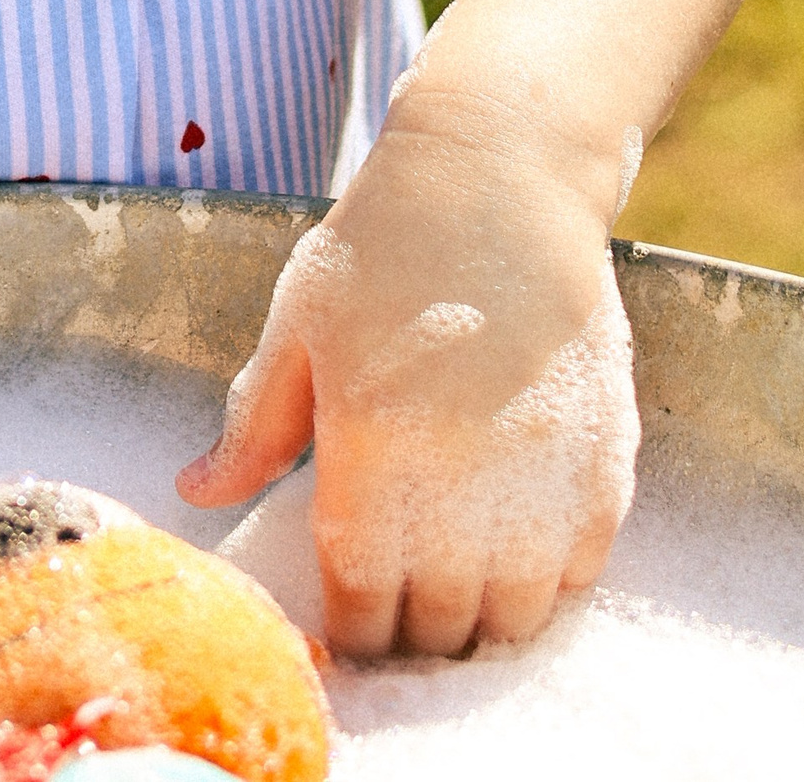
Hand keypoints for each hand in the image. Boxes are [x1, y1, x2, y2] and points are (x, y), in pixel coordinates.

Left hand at [175, 107, 635, 660]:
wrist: (501, 174)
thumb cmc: (384, 244)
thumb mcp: (299, 325)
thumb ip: (254, 425)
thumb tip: (197, 493)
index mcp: (372, 454)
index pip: (362, 608)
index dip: (349, 629)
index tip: (344, 616)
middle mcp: (462, 484)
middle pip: (440, 628)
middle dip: (412, 629)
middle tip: (399, 600)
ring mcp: (544, 477)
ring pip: (514, 618)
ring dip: (482, 616)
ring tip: (457, 584)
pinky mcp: (605, 459)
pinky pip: (579, 572)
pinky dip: (548, 580)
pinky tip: (515, 544)